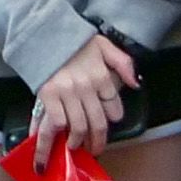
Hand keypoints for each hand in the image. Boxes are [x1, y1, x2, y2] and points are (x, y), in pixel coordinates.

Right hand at [28, 33, 140, 161]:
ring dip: (78, 142)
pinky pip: (55, 123)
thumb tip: (135, 84)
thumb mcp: (105, 46)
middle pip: (97, 123)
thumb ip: (123, 63)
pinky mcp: (47, 94)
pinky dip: (56, 134)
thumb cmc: (74, 40)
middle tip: (95, 149)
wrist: (44, 31)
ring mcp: (66, 92)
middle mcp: (86, 86)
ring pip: (78, 127)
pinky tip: (56, 140)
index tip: (106, 125)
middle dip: (97, 141)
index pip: (113, 109)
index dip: (111, 119)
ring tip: (75, 147)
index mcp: (102, 76)